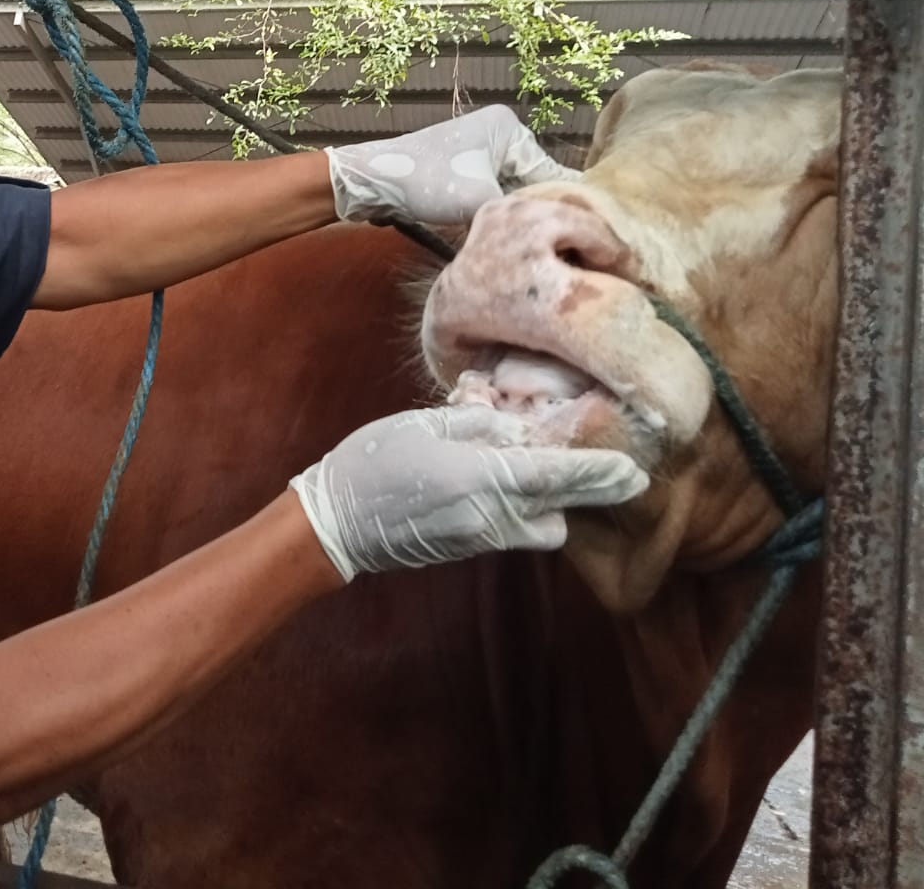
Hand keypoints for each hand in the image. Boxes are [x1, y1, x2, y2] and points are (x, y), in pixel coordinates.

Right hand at [290, 406, 647, 580]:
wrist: (336, 523)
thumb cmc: (372, 462)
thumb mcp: (424, 426)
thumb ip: (478, 423)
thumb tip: (516, 425)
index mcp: (480, 478)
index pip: (556, 475)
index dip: (599, 473)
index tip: (635, 471)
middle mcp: (490, 515)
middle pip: (561, 508)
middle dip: (593, 492)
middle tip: (626, 476)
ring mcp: (481, 537)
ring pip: (543, 525)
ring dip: (553, 503)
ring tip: (546, 470)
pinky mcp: (470, 548)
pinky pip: (517, 531)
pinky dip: (527, 510)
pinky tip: (510, 483)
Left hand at [326, 105, 576, 225]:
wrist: (371, 182)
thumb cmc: (427, 183)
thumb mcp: (482, 199)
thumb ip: (521, 212)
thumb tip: (553, 229)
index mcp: (510, 130)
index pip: (550, 173)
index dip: (558, 207)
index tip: (576, 239)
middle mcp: (499, 135)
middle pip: (531, 183)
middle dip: (532, 212)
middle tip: (547, 247)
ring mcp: (480, 152)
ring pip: (510, 193)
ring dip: (511, 216)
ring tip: (523, 245)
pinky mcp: (462, 171)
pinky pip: (490, 196)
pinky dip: (492, 214)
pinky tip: (498, 237)